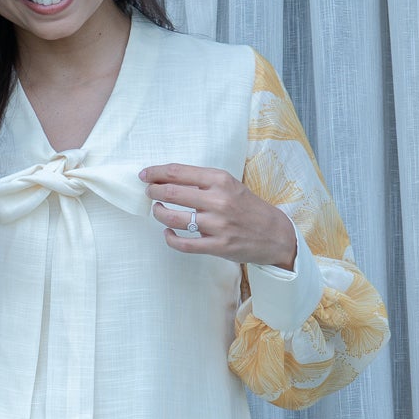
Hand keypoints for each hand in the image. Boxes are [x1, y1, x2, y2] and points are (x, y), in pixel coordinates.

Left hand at [139, 164, 296, 269]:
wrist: (274, 234)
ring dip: (159, 213)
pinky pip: (183, 243)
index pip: (179, 172)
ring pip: (174, 218)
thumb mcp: (230, 185)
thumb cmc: (248, 208)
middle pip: (172, 192)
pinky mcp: (217, 246)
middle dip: (153, 191)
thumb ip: (204, 182)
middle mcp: (218, 200)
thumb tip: (170, 179)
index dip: (156, 172)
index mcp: (220, 180)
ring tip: (157, 210)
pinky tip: (168, 232)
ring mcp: (217, 224)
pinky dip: (170, 238)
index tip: (144, 174)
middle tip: (148, 192)